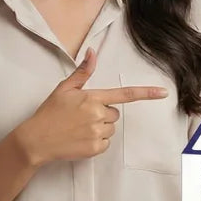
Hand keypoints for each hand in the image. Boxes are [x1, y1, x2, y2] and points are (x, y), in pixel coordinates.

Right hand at [15, 47, 167, 166]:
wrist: (36, 140)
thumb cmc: (49, 113)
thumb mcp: (64, 89)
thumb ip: (83, 72)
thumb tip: (92, 52)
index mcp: (92, 97)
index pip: (125, 94)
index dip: (146, 93)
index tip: (163, 92)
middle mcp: (98, 114)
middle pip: (115, 113)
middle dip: (102, 113)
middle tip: (81, 116)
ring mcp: (98, 132)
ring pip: (111, 128)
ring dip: (100, 127)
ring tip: (79, 128)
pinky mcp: (96, 148)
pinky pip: (106, 142)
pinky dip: (96, 141)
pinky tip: (80, 138)